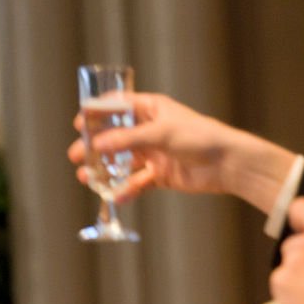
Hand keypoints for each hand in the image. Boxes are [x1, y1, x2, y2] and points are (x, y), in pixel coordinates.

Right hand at [68, 92, 296, 209]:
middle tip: (75, 156)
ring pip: (124, 162)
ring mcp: (156, 154)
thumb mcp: (160, 133)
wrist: (228, 164)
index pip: (118, 106)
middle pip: (116, 137)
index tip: (79, 124)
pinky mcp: (162, 175)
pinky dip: (127, 190)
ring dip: (105, 170)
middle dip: (95, 147)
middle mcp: (151, 130)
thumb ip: (128, 140)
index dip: (97, 113)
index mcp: (151, 109)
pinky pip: (139, 182)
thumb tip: (98, 145)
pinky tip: (114, 197)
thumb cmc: (200, 137)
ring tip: (86, 178)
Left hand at [270, 197, 303, 303]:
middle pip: (293, 243)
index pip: (301, 208)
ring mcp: (292, 262)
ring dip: (295, 277)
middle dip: (301, 258)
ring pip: (287, 266)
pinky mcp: (280, 282)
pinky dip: (288, 294)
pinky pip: (280, 284)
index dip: (300, 219)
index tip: (302, 229)